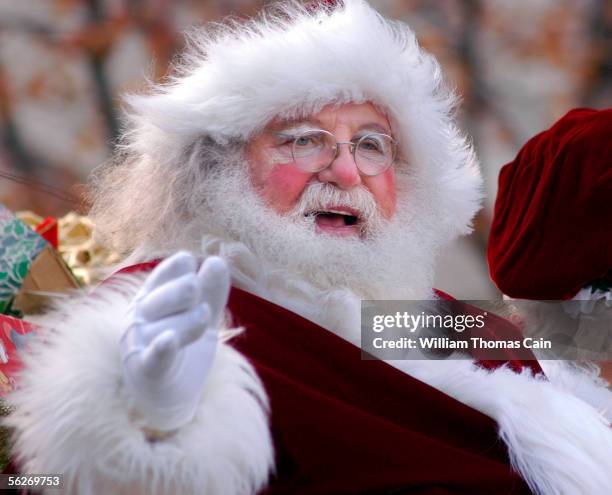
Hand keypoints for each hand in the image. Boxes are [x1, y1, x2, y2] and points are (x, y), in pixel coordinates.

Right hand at [120, 251, 229, 431]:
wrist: (171, 396)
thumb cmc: (183, 348)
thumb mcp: (202, 315)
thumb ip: (211, 291)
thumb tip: (217, 261)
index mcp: (152, 297)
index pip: (166, 273)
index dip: (179, 269)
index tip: (191, 268)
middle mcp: (140, 317)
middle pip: (161, 296)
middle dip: (182, 292)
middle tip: (197, 294)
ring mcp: (140, 344)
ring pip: (163, 326)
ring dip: (188, 322)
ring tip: (203, 319)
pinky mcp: (147, 371)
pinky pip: (153, 358)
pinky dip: (161, 349)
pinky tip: (170, 339)